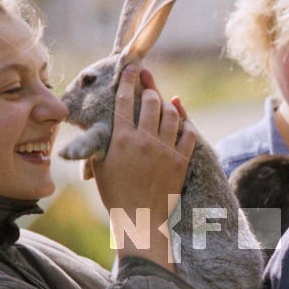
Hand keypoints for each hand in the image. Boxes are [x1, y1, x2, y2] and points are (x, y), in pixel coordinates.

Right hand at [92, 65, 196, 268]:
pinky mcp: (181, 162)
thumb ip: (102, 141)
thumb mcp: (101, 165)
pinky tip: (181, 123)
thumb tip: (99, 124)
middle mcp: (144, 141)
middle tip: (147, 87)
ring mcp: (165, 151)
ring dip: (167, 106)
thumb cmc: (115, 195)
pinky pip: (190, 133)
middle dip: (149, 90)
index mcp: (120, 140)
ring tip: (162, 106)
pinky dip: (186, 125)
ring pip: (171, 114)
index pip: (123, 100)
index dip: (128, 79)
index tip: (131, 66)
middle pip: (150, 102)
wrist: (139, 222)